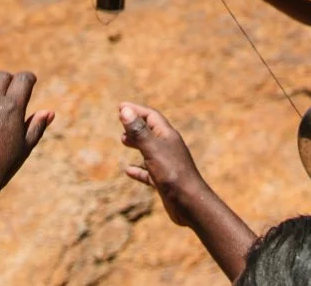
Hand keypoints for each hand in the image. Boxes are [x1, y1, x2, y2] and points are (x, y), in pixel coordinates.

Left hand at [0, 72, 53, 204]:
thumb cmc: (0, 168)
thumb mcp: (23, 149)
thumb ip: (36, 127)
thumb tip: (50, 111)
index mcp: (12, 108)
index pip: (24, 79)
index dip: (28, 79)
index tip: (28, 82)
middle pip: (1, 76)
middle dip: (7, 82)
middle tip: (6, 94)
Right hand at [116, 102, 207, 226]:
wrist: (190, 204)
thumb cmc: (173, 174)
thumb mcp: (152, 149)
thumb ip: (139, 131)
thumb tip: (125, 110)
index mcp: (168, 136)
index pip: (151, 116)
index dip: (136, 110)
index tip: (120, 107)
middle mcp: (168, 148)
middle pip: (151, 130)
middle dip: (136, 125)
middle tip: (120, 122)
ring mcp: (167, 164)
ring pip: (149, 150)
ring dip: (136, 143)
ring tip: (123, 141)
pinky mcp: (164, 181)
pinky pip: (148, 171)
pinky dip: (138, 169)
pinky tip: (128, 170)